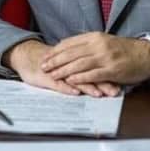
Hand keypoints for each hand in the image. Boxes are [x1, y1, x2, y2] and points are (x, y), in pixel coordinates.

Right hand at [3, 39, 120, 96]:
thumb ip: (84, 67)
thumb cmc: (51, 61)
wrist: (28, 55)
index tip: (121, 83)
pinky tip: (75, 93)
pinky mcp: (46, 77)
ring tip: (99, 94)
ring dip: (88, 86)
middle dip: (102, 83)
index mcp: (76, 58)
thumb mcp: (69, 63)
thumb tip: (104, 76)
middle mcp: (69, 63)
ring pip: (75, 78)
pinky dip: (66, 87)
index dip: (108, 75)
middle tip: (115, 91)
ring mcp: (57, 70)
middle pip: (89, 72)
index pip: (96, 66)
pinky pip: (58, 83)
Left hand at [40, 32, 149, 85]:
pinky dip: (79, 78)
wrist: (146, 55)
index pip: (70, 42)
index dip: (56, 50)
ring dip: (63, 70)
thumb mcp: (104, 41)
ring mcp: (105, 57)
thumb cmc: (124, 50)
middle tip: (43, 66)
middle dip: (55, 60)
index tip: (45, 56)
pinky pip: (92, 74)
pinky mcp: (112, 69)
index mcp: (95, 36)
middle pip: (71, 53)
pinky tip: (70, 81)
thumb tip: (69, 48)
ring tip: (52, 75)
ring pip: (79, 63)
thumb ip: (88, 44)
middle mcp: (98, 45)